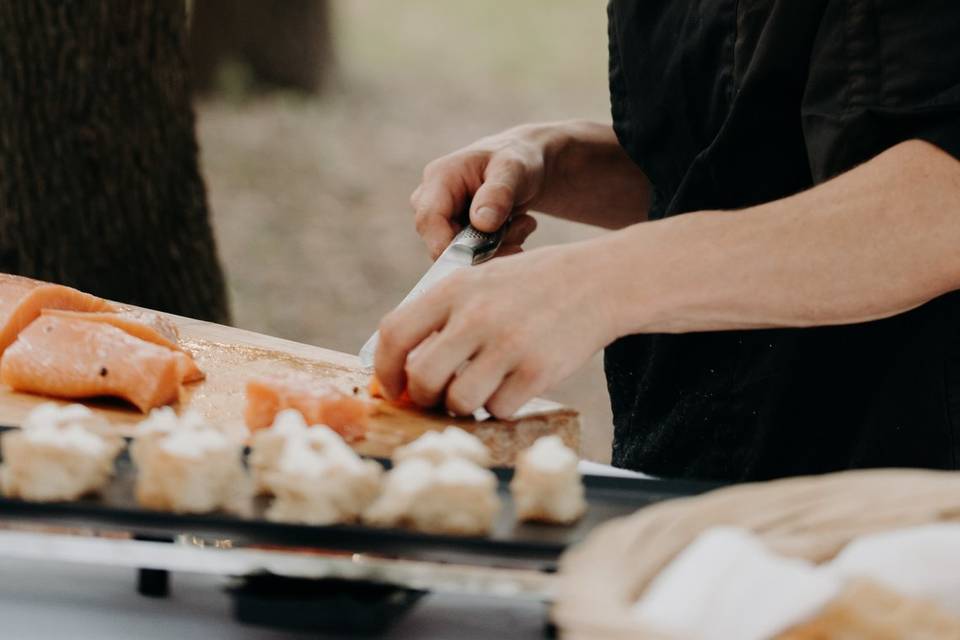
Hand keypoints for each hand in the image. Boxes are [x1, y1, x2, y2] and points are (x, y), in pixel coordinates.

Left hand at [374, 241, 617, 417]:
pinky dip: (500, 407)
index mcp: (453, 289)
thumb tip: (403, 372)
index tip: (393, 387)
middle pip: (422, 378)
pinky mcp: (537, 371)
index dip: (385, 369)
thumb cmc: (531, 287)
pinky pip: (498, 409)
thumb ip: (441, 317)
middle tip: (438, 399)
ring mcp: (508, 344)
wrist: (598, 282)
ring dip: (464, 406)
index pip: (394, 334)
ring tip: (479, 391)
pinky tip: (512, 386)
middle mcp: (476, 315)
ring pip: (458, 401)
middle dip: (424, 398)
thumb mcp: (480, 281)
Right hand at [411, 124, 560, 258]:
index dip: (448, 245)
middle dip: (483, 248)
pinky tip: (515, 229)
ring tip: (523, 223)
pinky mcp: (453, 234)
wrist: (523, 166)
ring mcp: (440, 219)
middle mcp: (430, 200)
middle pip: (440, 242)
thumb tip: (482, 223)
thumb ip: (498, 193)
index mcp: (439, 177)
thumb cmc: (515, 160)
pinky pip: (470, 256)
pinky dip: (497, 249)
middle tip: (521, 229)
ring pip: (458, 254)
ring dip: (496, 248)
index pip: (429, 219)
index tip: (482, 256)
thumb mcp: (514, 169)